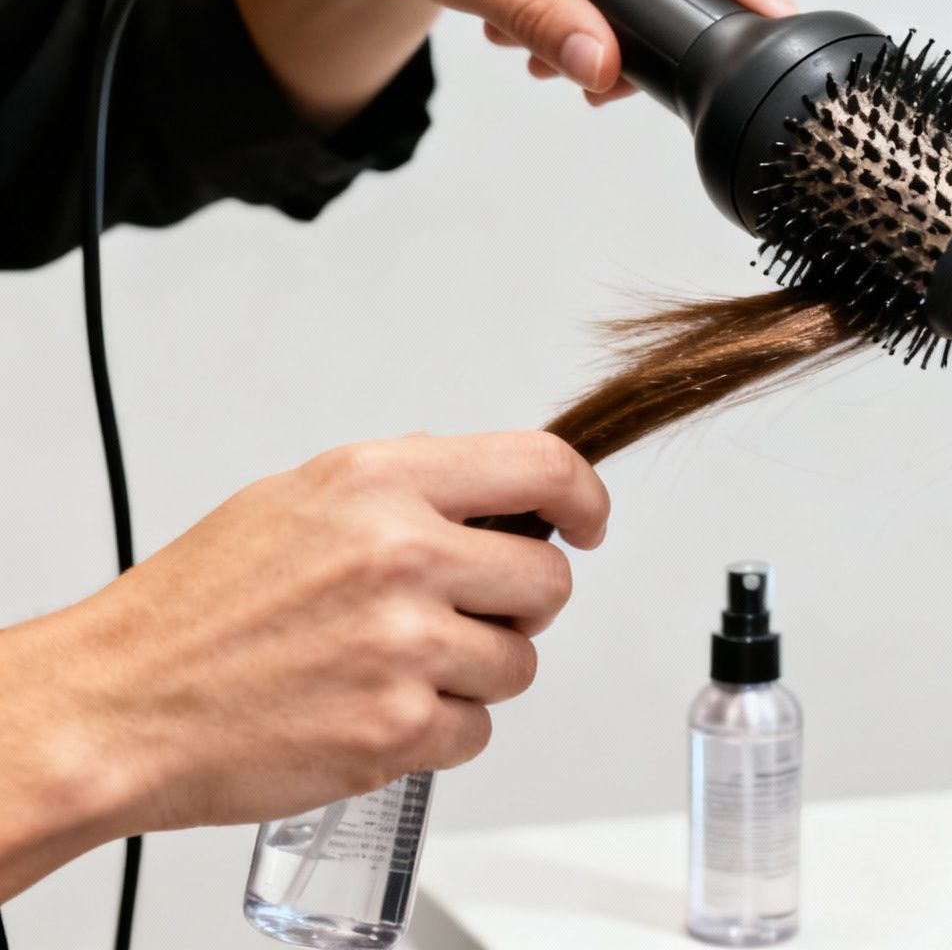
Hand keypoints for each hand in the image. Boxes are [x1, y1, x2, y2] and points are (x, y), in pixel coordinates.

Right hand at [0, 432, 607, 847]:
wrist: (118, 705)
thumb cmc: (198, 609)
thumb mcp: (297, 500)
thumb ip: (403, 486)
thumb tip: (492, 488)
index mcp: (380, 483)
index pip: (543, 466)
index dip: (584, 499)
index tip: (585, 523)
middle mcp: (402, 555)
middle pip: (549, 581)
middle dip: (515, 605)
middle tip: (453, 616)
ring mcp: (405, 646)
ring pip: (519, 663)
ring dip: (474, 674)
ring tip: (392, 668)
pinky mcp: (397, 729)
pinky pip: (476, 731)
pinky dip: (437, 731)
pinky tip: (375, 711)